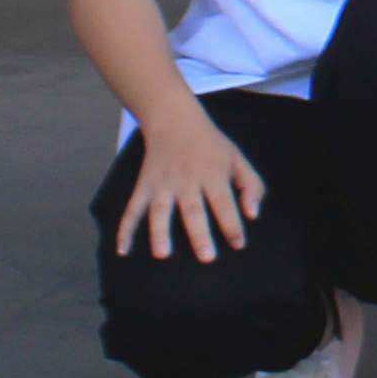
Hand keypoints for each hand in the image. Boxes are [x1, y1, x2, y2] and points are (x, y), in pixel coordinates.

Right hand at [115, 113, 265, 263]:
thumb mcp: (237, 158)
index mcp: (212, 173)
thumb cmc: (211, 145)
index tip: (239, 244)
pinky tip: (123, 249)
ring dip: (160, 232)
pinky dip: (126, 228)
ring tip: (162, 255)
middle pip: (192, 209)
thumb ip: (251, 185)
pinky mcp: (144, 185)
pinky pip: (133, 208)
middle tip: (206, 257)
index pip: (224, 201)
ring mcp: (162, 184)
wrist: (174, 120)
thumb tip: (253, 215)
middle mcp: (186, 180)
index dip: (232, 223)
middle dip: (199, 234)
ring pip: (160, 210)